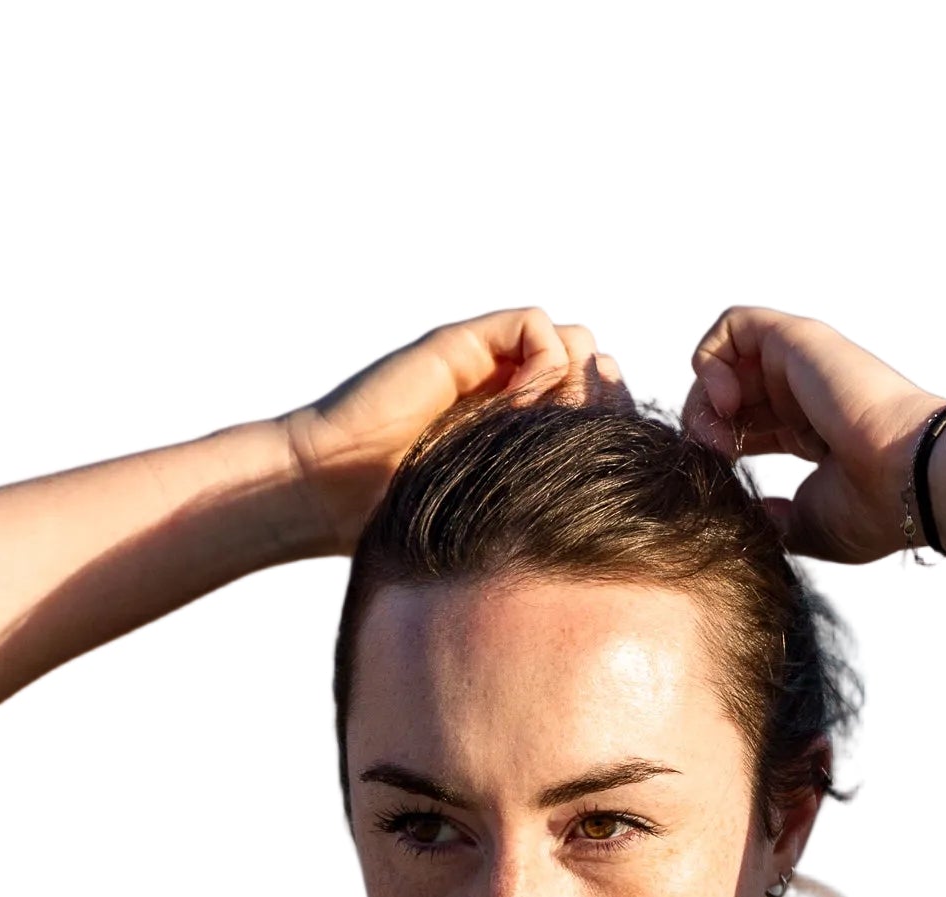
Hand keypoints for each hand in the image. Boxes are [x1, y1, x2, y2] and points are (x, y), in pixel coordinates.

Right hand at [284, 310, 627, 549]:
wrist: (330, 492)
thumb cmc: (400, 520)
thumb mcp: (494, 519)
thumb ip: (543, 503)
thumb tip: (615, 512)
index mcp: (522, 430)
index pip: (601, 405)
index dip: (611, 430)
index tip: (597, 472)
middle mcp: (511, 389)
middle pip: (599, 369)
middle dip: (601, 409)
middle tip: (573, 453)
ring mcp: (489, 364)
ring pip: (578, 342)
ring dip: (575, 384)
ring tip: (542, 433)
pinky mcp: (464, 344)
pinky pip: (538, 327)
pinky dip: (545, 363)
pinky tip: (519, 409)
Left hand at [681, 311, 945, 561]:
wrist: (910, 475)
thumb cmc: (873, 507)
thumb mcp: (808, 524)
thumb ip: (774, 520)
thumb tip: (746, 520)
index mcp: (812, 431)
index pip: (748, 428)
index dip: (722, 452)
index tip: (724, 484)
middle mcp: (807, 392)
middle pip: (731, 394)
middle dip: (706, 427)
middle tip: (714, 461)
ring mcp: (803, 362)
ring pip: (726, 360)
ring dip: (703, 399)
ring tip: (718, 437)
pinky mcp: (797, 338)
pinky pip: (733, 324)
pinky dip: (711, 359)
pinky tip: (725, 402)